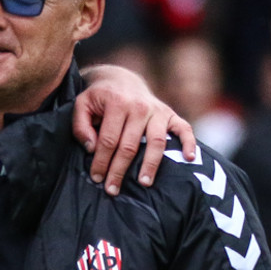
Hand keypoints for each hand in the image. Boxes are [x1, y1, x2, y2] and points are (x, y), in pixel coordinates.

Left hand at [75, 64, 196, 195]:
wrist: (121, 80)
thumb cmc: (99, 98)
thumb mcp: (82, 105)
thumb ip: (81, 126)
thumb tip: (92, 148)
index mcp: (117, 104)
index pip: (109, 140)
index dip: (101, 161)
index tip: (96, 178)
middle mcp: (140, 107)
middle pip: (130, 146)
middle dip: (119, 170)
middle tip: (112, 190)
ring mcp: (158, 111)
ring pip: (156, 142)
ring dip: (150, 165)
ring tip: (144, 183)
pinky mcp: (170, 114)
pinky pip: (184, 128)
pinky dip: (189, 143)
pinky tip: (189, 158)